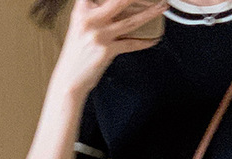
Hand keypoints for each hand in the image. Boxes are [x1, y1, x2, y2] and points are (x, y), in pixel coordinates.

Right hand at [53, 0, 168, 95]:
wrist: (70, 78)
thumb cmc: (77, 53)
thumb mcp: (81, 25)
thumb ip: (96, 13)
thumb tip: (118, 6)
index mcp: (82, 9)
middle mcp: (90, 19)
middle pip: (120, 0)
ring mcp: (99, 34)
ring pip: (130, 21)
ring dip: (150, 13)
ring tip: (162, 8)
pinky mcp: (107, 50)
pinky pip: (131, 43)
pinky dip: (145, 42)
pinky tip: (154, 39)